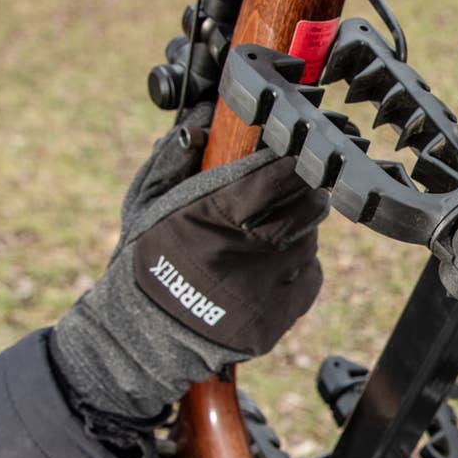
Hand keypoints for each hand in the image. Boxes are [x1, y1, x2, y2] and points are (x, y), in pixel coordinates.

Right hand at [51, 104, 327, 426]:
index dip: (294, 159)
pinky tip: (273, 267)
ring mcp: (265, 287)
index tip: (299, 149)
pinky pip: (311, 276)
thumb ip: (173, 161)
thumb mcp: (147, 206)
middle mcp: (244, 251)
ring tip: (271, 234)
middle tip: (296, 187)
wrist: (146, 336)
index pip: (276, 175)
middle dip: (307, 191)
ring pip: (310, 240)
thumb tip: (201, 121)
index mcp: (212, 216)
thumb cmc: (148, 261)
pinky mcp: (279, 316)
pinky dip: (301, 267)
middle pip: (307, 205)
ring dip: (300, 230)